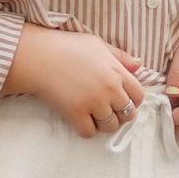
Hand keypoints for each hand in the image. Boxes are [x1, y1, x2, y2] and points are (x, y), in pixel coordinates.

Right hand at [3, 24, 143, 136]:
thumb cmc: (67, 46)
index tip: (122, 100)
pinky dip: (86, 129)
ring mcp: (93, 102)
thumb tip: (139, 65)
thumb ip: (120, 56)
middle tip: (108, 109)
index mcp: (116, 72)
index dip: (133, 100)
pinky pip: (89, 132)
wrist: (39, 55)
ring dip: (104, 123)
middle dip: (120, 113)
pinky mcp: (75, 113)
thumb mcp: (98, 44)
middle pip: (128, 113)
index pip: (138, 95)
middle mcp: (109, 89)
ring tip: (94, 115)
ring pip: (110, 126)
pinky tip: (80, 119)